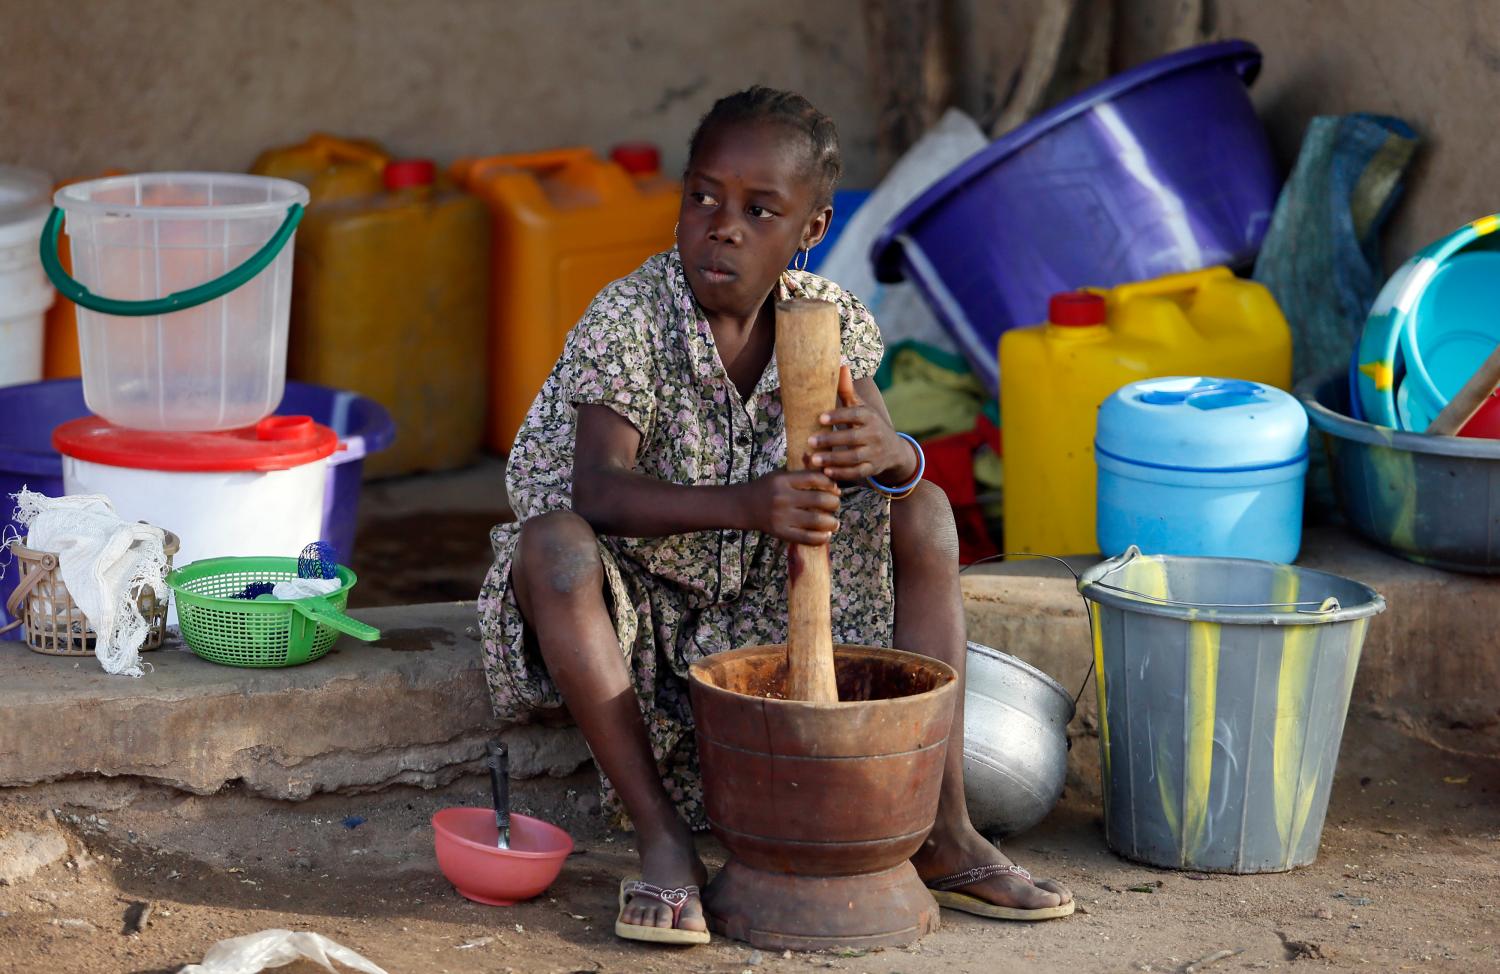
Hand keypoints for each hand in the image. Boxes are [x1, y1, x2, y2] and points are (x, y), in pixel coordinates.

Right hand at [742, 470, 840, 545]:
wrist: (743, 506)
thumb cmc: (768, 489)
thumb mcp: (781, 476)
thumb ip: (803, 476)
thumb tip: (833, 485)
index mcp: (784, 480)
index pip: (815, 478)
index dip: (830, 484)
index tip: (835, 489)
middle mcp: (783, 497)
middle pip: (820, 499)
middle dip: (834, 503)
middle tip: (835, 505)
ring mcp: (782, 516)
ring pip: (817, 520)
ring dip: (832, 522)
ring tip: (834, 523)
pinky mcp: (780, 532)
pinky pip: (806, 538)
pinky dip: (821, 538)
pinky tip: (826, 535)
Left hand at [808, 366, 915, 483]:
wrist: (893, 450)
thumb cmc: (869, 425)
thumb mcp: (861, 407)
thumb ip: (847, 391)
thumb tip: (840, 365)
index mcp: (870, 417)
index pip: (855, 415)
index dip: (839, 416)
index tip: (820, 417)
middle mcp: (875, 435)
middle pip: (853, 438)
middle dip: (831, 440)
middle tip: (810, 441)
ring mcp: (875, 453)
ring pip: (854, 458)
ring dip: (833, 459)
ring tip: (814, 459)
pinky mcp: (872, 469)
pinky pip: (857, 473)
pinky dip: (842, 474)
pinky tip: (826, 472)